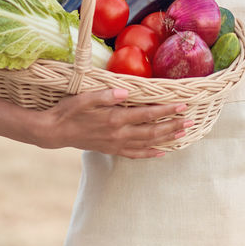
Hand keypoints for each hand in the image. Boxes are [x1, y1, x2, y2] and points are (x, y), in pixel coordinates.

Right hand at [39, 88, 190, 157]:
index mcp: (115, 118)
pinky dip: (150, 154)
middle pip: (152, 131)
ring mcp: (116, 144)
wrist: (54, 131)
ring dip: (166, 139)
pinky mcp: (111, 149)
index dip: (166, 110)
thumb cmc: (68, 111)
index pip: (147, 114)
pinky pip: (135, 154)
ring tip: (183, 134)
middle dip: (173, 125)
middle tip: (191, 121)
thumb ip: (106, 95)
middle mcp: (119, 134)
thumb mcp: (84, 98)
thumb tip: (125, 91)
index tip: (182, 105)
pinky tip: (161, 153)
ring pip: (147, 143)